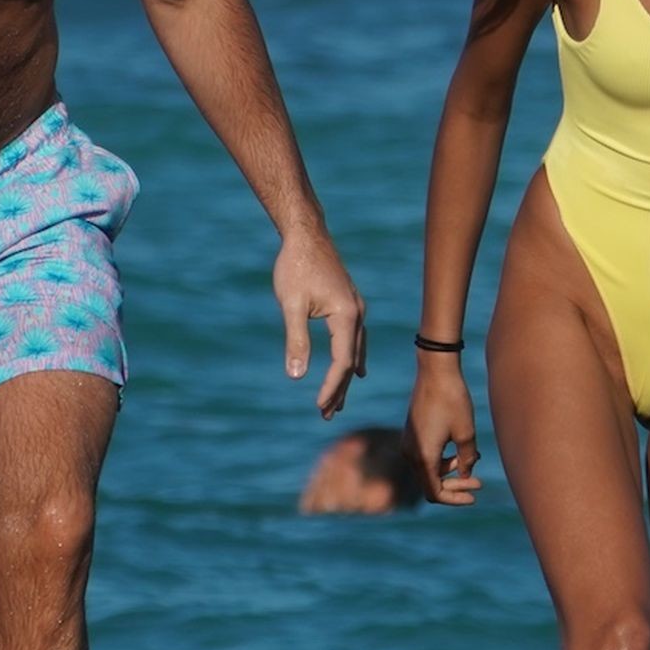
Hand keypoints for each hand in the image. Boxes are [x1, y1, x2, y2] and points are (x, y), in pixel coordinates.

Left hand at [274, 227, 365, 418]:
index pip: (342, 362)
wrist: (305, 233)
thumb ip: (296, 340)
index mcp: (347, 316)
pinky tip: (355, 370)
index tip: (318, 407)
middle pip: (352, 361)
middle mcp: (357, 314)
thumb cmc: (295, 266)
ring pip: (355, 351)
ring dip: (346, 378)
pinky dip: (352, 358)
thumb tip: (296, 376)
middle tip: (327, 416)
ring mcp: (356, 308)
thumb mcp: (291, 305)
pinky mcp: (349, 304)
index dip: (331, 387)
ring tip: (338, 403)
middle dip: (340, 389)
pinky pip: (355, 339)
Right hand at [404, 360, 482, 504]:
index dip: (454, 499)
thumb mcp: (466, 433)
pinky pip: (425, 456)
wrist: (436, 370)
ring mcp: (408, 442)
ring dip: (449, 471)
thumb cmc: (453, 400)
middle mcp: (410, 452)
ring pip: (428, 469)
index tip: (474, 496)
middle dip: (455, 485)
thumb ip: (467, 460)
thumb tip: (466, 475)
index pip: (435, 492)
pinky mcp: (411, 432)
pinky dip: (442, 459)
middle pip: (431, 483)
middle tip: (479, 483)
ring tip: (473, 460)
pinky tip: (460, 451)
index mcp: (423, 456)